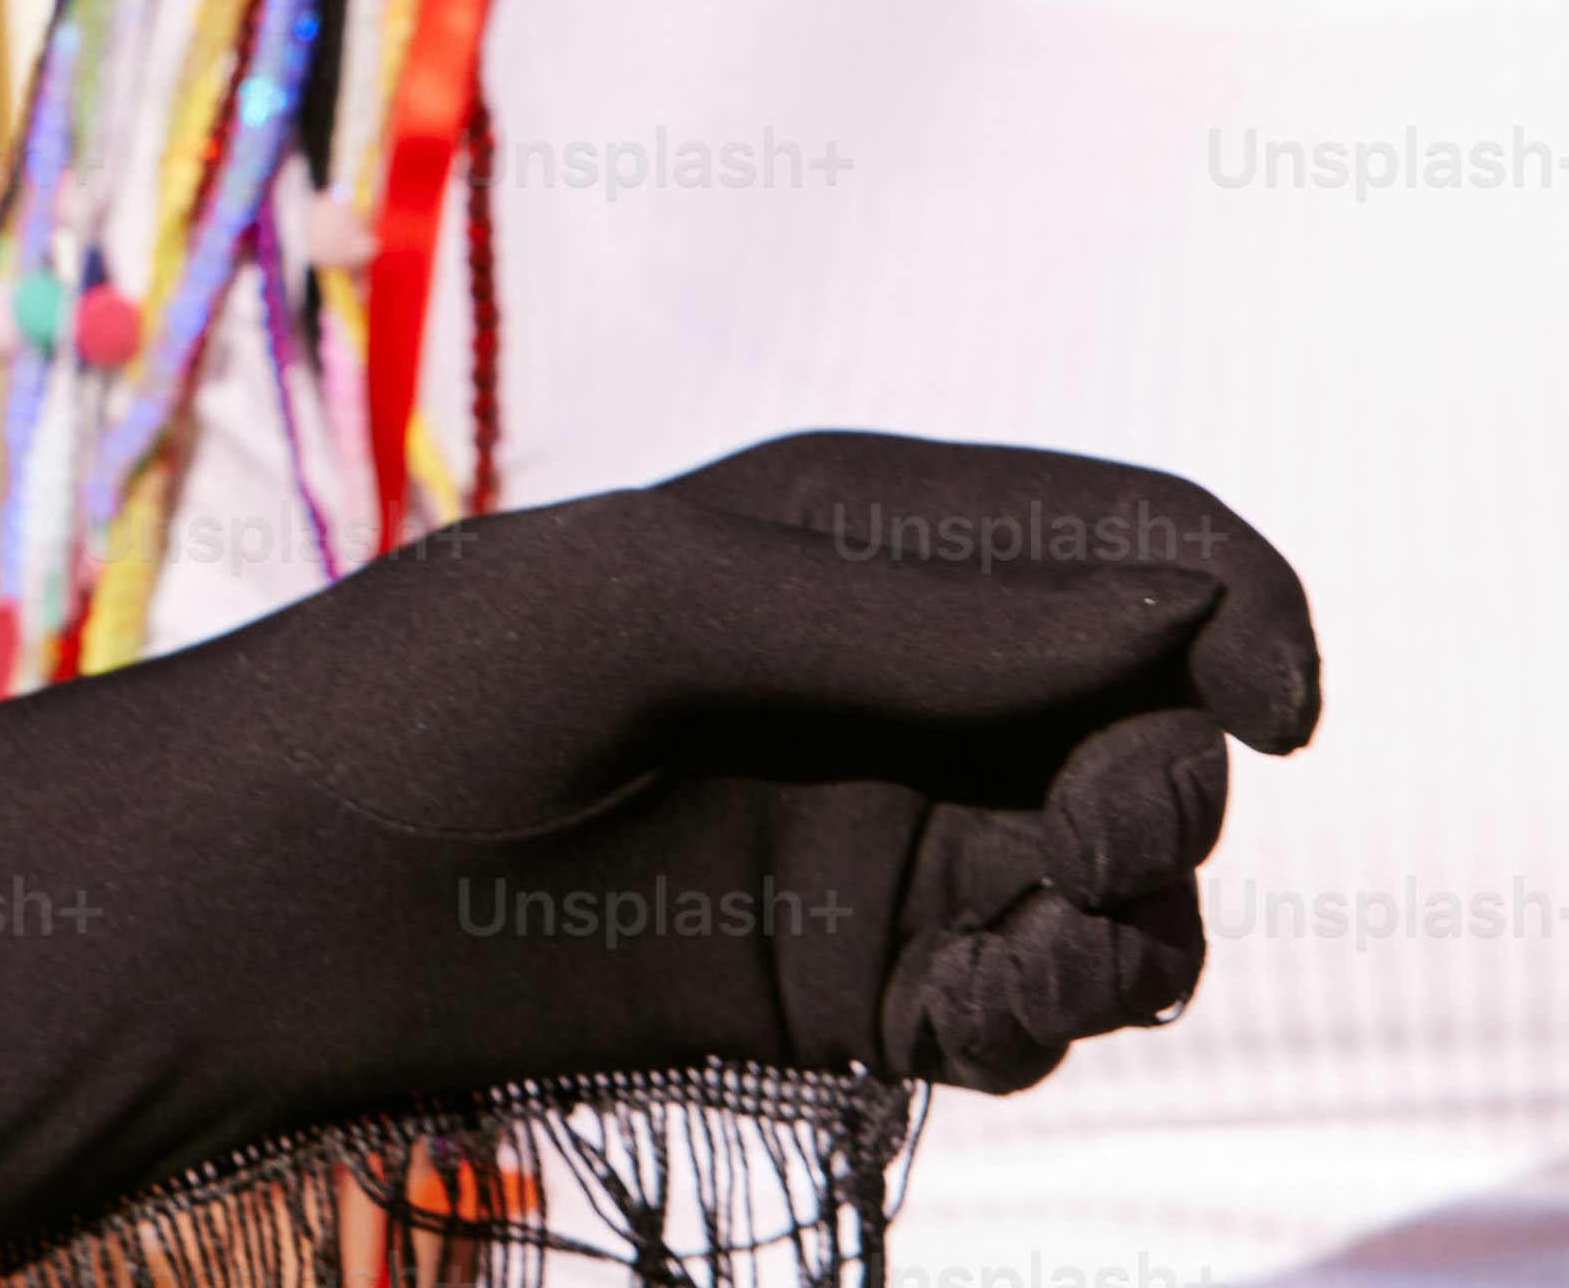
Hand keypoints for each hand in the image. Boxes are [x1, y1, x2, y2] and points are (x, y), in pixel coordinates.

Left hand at [135, 426, 1316, 1106]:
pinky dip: (1045, 1017)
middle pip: (1153, 727)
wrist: (289, 900)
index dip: (1235, 614)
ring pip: (1120, 886)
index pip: (1133, 549)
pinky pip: (1032, 1002)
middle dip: (1169, 786)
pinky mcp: (859, 983)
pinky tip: (975, 1026)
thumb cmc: (433, 693)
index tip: (1280, 707)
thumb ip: (908, 618)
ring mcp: (892, 836)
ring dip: (1127, 929)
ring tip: (1033, 967)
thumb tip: (1156, 617)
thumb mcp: (656, 607)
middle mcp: (906, 681)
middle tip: (1093, 845)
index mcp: (869, 541)